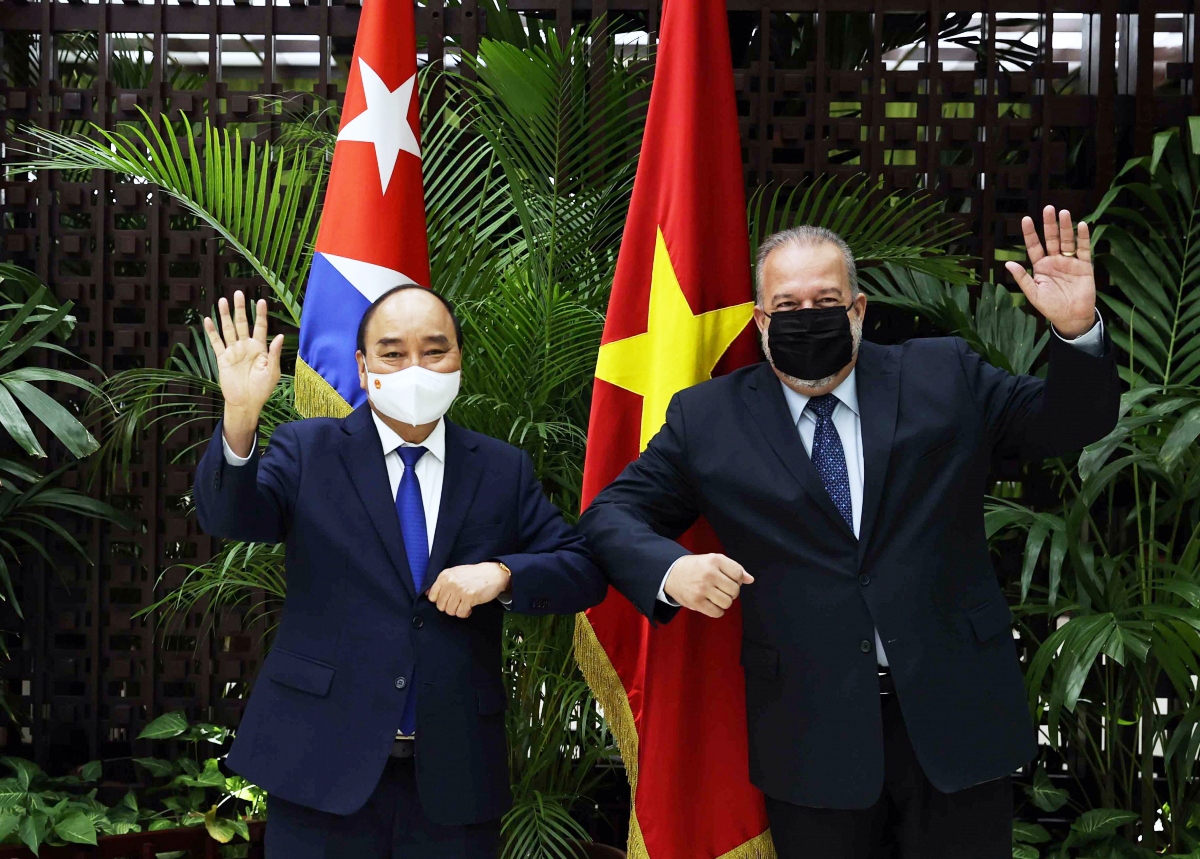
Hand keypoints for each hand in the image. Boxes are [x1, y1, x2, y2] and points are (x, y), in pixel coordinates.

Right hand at [203, 291, 283, 456]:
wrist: (246, 403)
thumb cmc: (262, 389)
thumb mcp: (272, 371)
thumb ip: (274, 353)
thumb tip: (279, 335)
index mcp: (260, 348)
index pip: (260, 327)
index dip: (260, 314)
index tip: (261, 300)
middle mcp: (246, 346)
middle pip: (242, 323)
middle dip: (240, 308)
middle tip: (238, 293)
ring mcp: (233, 351)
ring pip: (228, 329)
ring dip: (225, 315)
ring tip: (222, 300)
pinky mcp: (223, 358)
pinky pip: (216, 343)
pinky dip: (212, 332)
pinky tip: (208, 320)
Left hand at [427, 562, 510, 617]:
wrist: (492, 573)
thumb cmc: (473, 575)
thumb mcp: (455, 573)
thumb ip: (441, 583)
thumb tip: (427, 595)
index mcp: (444, 576)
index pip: (432, 596)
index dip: (440, 601)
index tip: (448, 599)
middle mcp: (450, 582)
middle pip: (441, 606)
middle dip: (449, 607)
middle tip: (458, 602)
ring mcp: (459, 590)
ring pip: (450, 611)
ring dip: (458, 610)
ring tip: (464, 604)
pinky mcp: (469, 597)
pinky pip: (461, 613)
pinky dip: (465, 613)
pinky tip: (470, 607)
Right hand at [663, 553, 753, 618]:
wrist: (670, 572)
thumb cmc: (696, 567)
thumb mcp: (714, 560)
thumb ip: (734, 568)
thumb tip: (750, 580)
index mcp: (715, 560)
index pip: (738, 574)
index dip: (737, 580)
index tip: (729, 580)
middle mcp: (709, 574)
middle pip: (735, 590)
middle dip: (731, 592)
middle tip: (721, 589)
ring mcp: (702, 588)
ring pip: (727, 603)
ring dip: (724, 602)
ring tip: (716, 596)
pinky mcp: (696, 602)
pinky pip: (717, 612)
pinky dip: (718, 611)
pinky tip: (712, 604)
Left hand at [1004, 206, 1096, 337]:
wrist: (1072, 317)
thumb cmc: (1050, 307)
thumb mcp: (1033, 294)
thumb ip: (1022, 278)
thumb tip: (1008, 264)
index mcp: (1040, 266)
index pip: (1034, 246)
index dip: (1030, 233)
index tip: (1026, 219)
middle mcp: (1054, 261)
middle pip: (1051, 239)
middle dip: (1049, 224)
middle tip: (1048, 208)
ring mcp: (1070, 262)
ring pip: (1066, 241)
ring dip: (1065, 227)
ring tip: (1063, 213)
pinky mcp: (1084, 266)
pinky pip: (1084, 249)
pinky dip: (1082, 238)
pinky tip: (1081, 225)